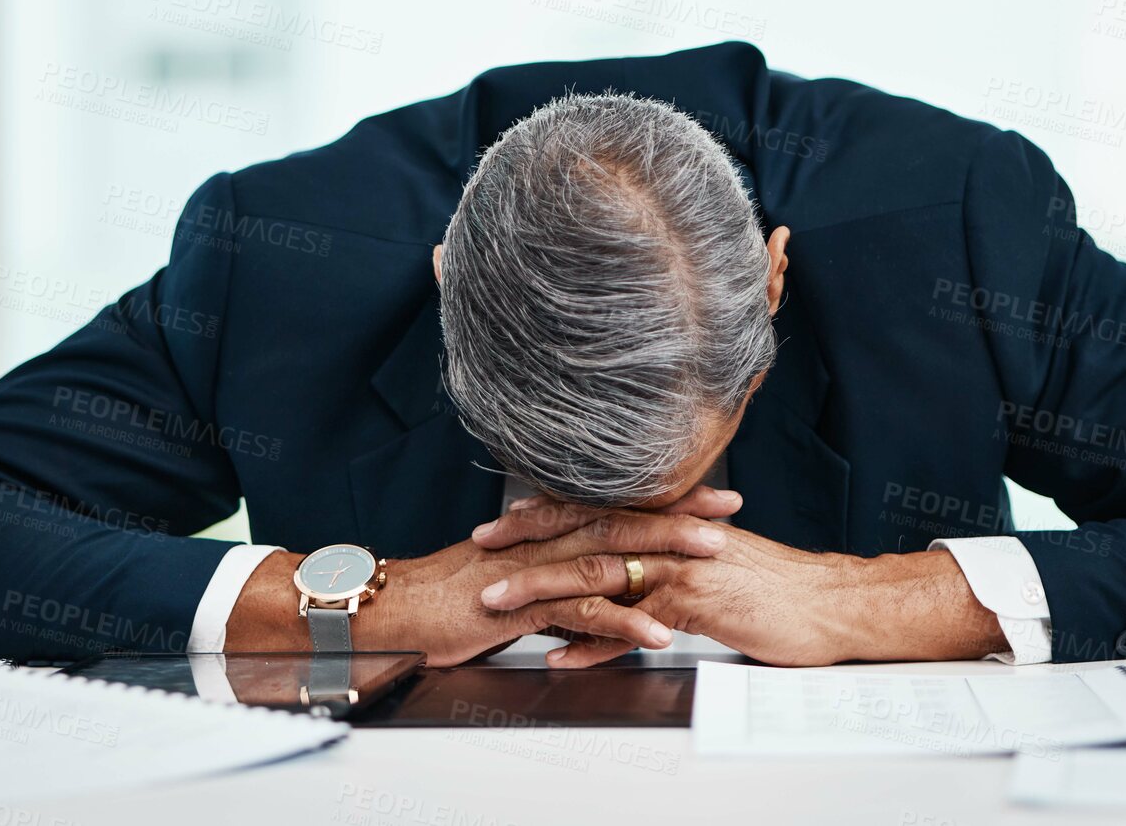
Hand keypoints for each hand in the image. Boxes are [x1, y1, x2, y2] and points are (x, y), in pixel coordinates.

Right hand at [224, 487, 740, 665]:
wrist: (395, 610)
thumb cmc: (449, 596)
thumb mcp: (513, 577)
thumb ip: (553, 571)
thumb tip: (590, 576)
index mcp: (545, 530)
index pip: (614, 507)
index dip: (665, 500)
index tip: (712, 495)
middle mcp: (544, 540)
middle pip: (622, 519)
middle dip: (680, 513)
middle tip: (730, 509)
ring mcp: (534, 570)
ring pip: (609, 556)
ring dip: (664, 556)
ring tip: (712, 557)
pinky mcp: (520, 605)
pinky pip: (580, 611)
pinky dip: (622, 620)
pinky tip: (658, 630)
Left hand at [477, 495, 1008, 667]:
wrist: (834, 603)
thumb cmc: (779, 587)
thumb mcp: (718, 563)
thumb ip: (676, 559)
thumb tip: (641, 569)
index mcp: (674, 521)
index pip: (599, 508)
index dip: (549, 512)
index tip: (504, 520)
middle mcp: (672, 535)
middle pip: (585, 531)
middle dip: (528, 541)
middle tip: (481, 549)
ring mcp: (683, 566)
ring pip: (599, 572)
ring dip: (543, 590)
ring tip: (498, 604)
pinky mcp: (699, 603)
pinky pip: (634, 622)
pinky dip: (594, 642)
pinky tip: (560, 656)